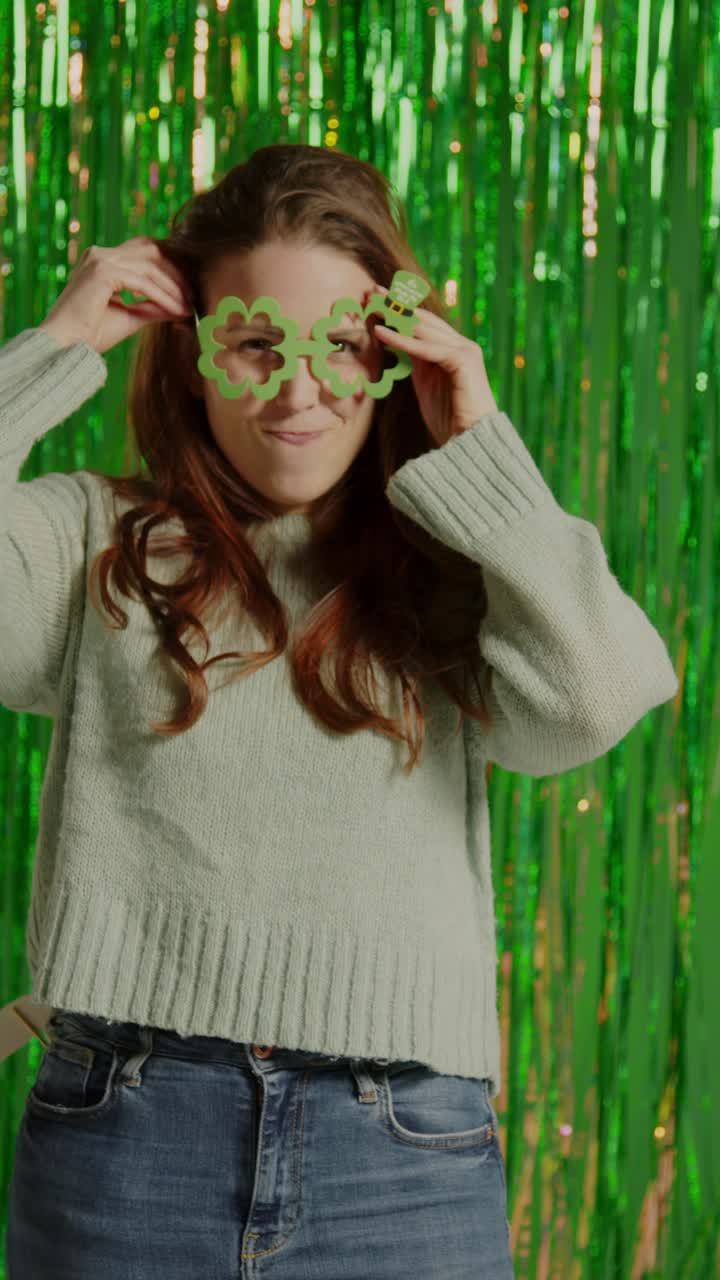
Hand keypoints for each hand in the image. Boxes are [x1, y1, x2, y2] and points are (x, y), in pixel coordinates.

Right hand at [38, 236, 190, 355]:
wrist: (66, 346)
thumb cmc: (91, 334)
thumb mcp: (130, 316)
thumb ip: (153, 306)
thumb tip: (180, 305)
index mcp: (102, 260)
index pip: (144, 252)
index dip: (170, 267)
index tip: (188, 290)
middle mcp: (100, 254)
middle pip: (151, 251)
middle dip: (176, 272)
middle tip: (193, 295)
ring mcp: (100, 260)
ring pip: (150, 266)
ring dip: (173, 287)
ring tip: (187, 307)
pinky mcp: (102, 272)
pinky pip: (143, 282)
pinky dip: (163, 296)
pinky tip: (175, 311)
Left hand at [371, 284, 498, 445]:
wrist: (469, 442)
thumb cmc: (448, 419)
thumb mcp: (425, 383)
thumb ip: (415, 361)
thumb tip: (396, 344)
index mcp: (452, 349)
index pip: (423, 322)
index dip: (399, 309)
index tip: (373, 299)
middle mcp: (461, 345)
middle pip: (423, 318)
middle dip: (395, 304)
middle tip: (369, 292)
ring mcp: (465, 350)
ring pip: (425, 328)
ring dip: (396, 316)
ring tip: (371, 306)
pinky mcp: (463, 361)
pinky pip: (427, 347)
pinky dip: (403, 341)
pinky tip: (381, 334)